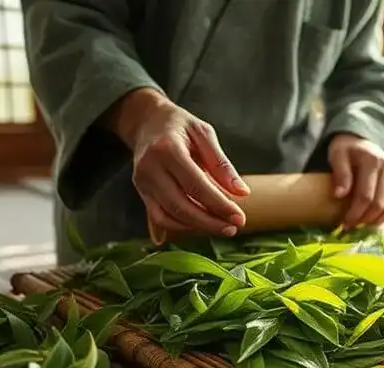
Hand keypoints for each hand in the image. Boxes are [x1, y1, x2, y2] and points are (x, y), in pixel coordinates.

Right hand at [107, 88, 249, 235]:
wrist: (147, 121)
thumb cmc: (180, 126)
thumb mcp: (204, 134)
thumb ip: (222, 164)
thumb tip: (242, 192)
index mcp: (167, 149)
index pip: (196, 186)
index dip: (219, 205)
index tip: (239, 218)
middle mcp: (150, 168)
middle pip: (180, 206)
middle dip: (209, 222)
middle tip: (233, 229)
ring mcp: (142, 182)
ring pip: (168, 217)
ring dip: (196, 228)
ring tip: (221, 228)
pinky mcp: (141, 192)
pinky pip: (158, 218)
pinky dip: (180, 227)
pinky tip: (199, 229)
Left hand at [329, 134, 383, 228]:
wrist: (360, 140)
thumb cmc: (345, 149)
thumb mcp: (337, 155)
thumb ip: (340, 173)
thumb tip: (339, 195)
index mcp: (372, 161)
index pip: (366, 195)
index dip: (355, 212)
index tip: (344, 224)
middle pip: (379, 203)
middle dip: (364, 219)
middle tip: (349, 228)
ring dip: (375, 220)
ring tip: (359, 227)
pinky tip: (372, 223)